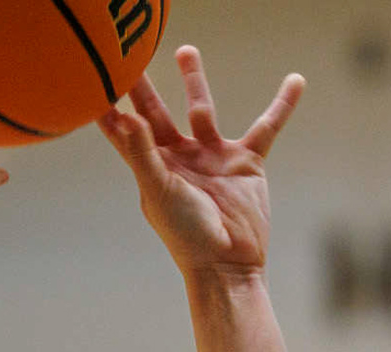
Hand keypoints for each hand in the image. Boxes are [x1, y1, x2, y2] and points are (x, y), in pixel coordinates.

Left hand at [97, 46, 302, 277]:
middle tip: (131, 57)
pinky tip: (295, 81)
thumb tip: (126, 117)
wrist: (228, 263)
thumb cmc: (187, 235)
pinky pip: (266, 126)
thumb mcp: (159, 192)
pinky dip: (282, 105)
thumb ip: (142, 154)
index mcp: (153, 168)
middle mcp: (180, 159)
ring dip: (194, 80)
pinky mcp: (245, 162)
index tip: (94, 84)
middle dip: (143, 87)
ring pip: (201, 109)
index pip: (126, 132)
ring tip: (185, 50)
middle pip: (156, 113)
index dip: (111, 110)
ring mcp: (212, 158)